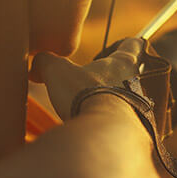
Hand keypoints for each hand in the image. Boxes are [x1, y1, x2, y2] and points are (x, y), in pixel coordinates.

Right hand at [29, 38, 143, 119]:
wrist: (104, 135)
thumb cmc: (85, 95)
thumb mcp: (58, 71)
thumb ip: (47, 62)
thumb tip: (37, 64)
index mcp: (123, 63)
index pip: (134, 44)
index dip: (126, 43)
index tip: (117, 46)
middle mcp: (136, 83)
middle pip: (133, 73)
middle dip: (116, 76)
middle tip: (96, 80)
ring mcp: (140, 108)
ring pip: (130, 99)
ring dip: (114, 101)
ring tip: (92, 107)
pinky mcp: (137, 130)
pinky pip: (126, 124)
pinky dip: (112, 124)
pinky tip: (95, 129)